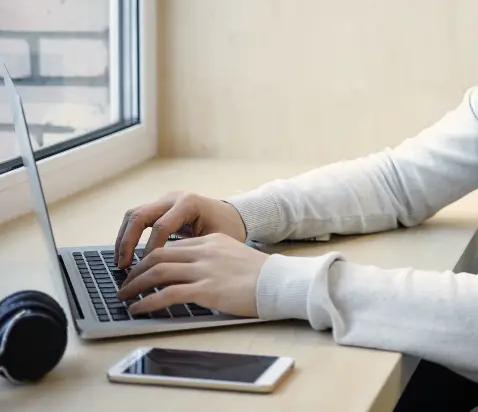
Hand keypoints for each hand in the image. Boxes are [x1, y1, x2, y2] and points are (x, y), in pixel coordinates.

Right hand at [114, 192, 247, 268]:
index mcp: (189, 203)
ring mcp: (165, 200)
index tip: (147, 269)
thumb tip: (169, 275)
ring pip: (133, 215)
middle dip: (127, 242)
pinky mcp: (160, 207)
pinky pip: (138, 218)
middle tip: (123, 266)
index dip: (151, 249)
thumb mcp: (216, 241)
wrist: (234, 215)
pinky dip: (128, 235)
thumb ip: (194, 253)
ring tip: (120, 262)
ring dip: (123, 238)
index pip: (161, 226)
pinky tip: (127, 255)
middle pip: (139, 216)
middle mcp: (174, 198)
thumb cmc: (229, 229)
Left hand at [117, 233, 267, 316]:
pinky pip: (167, 294)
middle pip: (158, 255)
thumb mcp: (235, 256)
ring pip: (158, 272)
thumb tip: (193, 274)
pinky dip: (147, 302)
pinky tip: (138, 309)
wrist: (280, 282)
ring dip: (135, 285)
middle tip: (125, 283)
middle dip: (136, 269)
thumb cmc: (263, 275)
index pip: (172, 245)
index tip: (140, 269)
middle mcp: (205, 251)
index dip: (150, 258)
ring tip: (124, 297)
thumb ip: (214, 260)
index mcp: (212, 241)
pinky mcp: (206, 289)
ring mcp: (205, 269)